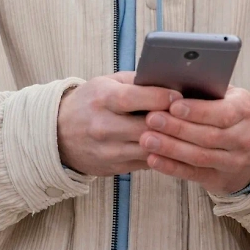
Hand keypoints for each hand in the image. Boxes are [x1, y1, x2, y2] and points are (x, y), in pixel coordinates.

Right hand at [57, 72, 180, 176]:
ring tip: (186, 131)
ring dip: (170, 141)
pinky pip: (146, 162)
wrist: (58, 134)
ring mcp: (108, 150)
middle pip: (146, 127)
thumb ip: (136, 81)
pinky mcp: (114, 167)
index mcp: (102, 99)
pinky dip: (162, 154)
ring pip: (150, 149)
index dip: (161, 97)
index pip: (136, 98)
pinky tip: (174, 146)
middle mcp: (103, 126)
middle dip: (171, 121)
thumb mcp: (107, 83)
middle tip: (190, 115)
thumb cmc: (90, 101)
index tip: (180, 96)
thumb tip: (170, 81)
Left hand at [138, 86, 249, 194]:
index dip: (197, 111)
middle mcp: (243, 136)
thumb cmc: (226, 114)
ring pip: (199, 156)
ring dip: (171, 148)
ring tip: (147, 140)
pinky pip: (193, 174)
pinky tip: (153, 159)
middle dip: (177, 128)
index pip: (223, 112)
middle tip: (151, 120)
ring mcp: (234, 161)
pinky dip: (172, 167)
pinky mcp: (220, 179)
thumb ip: (205, 91)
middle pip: (208, 135)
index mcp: (243, 109)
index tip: (172, 106)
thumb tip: (172, 84)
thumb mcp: (226, 98)